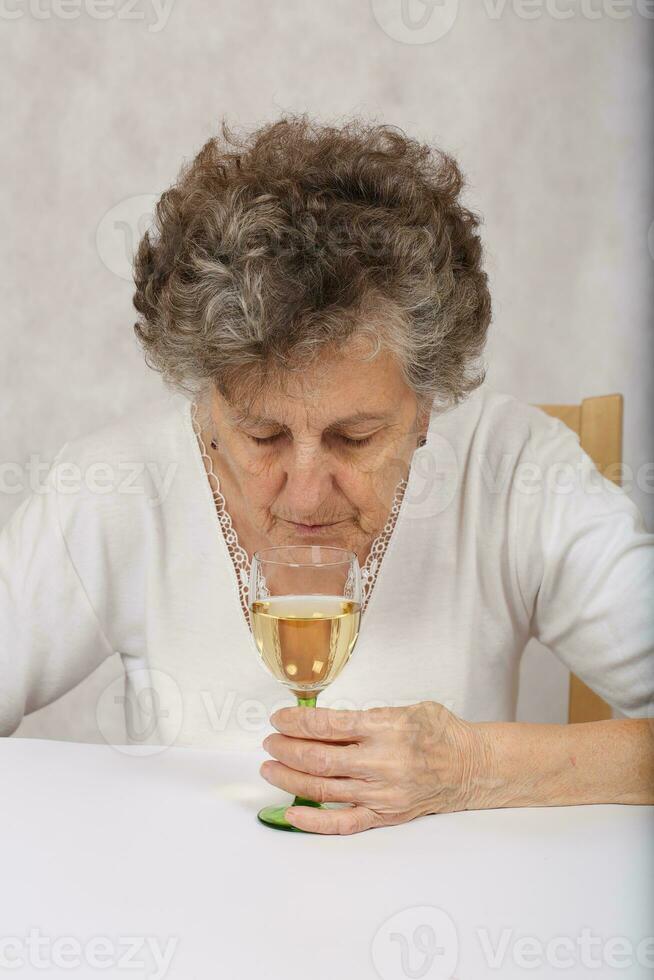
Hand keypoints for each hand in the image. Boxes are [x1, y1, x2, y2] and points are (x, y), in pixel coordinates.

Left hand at [260, 700, 489, 834]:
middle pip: (319, 759)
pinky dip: (313, 821)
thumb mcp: (407, 708)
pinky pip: (342, 823)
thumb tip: (325, 719)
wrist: (470, 767)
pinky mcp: (384, 816)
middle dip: (287, 749)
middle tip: (270, 742)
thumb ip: (368, 715)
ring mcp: (382, 793)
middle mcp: (382, 763)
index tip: (279, 719)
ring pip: (323, 789)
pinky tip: (291, 813)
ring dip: (290, 778)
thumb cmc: (439, 733)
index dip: (297, 722)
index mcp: (387, 728)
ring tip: (270, 767)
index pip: (329, 724)